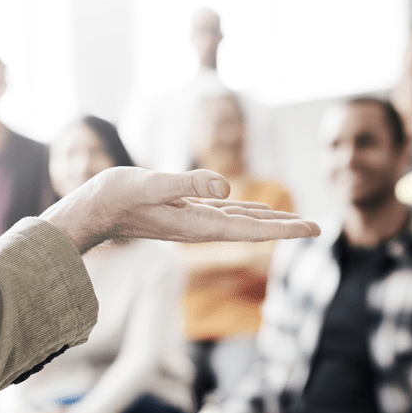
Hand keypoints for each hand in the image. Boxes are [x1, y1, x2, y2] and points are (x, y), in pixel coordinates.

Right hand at [41, 167, 319, 252]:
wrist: (93, 209)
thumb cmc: (116, 196)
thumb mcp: (152, 184)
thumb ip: (188, 184)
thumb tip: (227, 187)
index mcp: (198, 224)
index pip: (252, 229)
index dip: (285, 228)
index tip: (313, 229)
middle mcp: (200, 227)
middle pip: (253, 229)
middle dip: (286, 228)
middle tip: (318, 227)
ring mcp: (192, 220)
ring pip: (241, 221)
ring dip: (269, 221)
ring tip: (294, 222)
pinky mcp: (184, 211)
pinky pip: (223, 213)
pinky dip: (244, 212)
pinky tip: (251, 210)